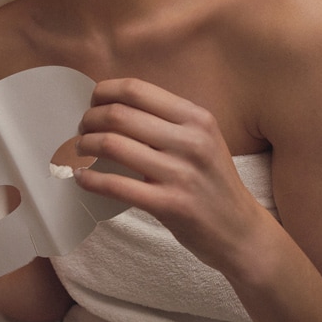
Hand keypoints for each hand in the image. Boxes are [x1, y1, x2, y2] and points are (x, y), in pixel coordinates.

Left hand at [74, 78, 266, 275]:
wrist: (241, 231)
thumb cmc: (212, 181)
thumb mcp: (202, 138)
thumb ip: (167, 120)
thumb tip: (114, 104)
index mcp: (196, 117)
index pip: (136, 90)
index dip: (104, 92)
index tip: (93, 103)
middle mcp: (190, 140)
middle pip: (119, 114)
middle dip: (90, 119)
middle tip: (82, 129)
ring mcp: (181, 173)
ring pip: (112, 145)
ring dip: (85, 146)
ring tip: (80, 151)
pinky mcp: (170, 205)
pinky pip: (115, 186)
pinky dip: (90, 179)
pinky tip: (82, 178)